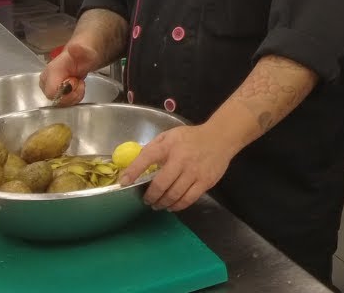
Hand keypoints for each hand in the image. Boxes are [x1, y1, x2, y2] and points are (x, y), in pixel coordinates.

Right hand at [38, 41, 95, 104]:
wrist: (83, 56)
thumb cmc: (83, 55)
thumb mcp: (86, 51)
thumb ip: (81, 50)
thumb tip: (75, 48)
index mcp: (52, 70)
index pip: (52, 92)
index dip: (66, 92)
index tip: (76, 81)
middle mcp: (46, 80)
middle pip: (56, 98)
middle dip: (71, 94)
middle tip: (79, 82)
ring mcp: (49, 87)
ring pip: (60, 102)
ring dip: (73, 96)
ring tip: (79, 83)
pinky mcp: (53, 92)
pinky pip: (62, 102)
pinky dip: (73, 98)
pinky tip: (77, 88)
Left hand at [119, 125, 235, 211]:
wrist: (220, 138)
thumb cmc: (190, 138)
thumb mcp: (169, 136)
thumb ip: (153, 148)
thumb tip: (136, 164)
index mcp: (169, 146)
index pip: (147, 158)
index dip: (133, 171)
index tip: (124, 182)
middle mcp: (181, 159)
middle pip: (161, 184)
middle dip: (150, 196)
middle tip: (147, 200)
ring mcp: (194, 172)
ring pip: (174, 195)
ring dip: (162, 203)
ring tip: (157, 205)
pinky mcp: (205, 182)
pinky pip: (188, 199)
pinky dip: (177, 206)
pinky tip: (172, 206)